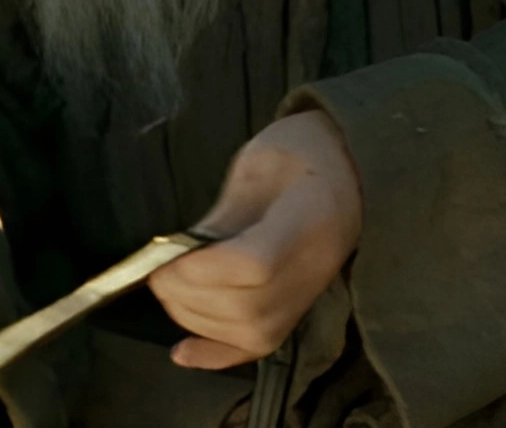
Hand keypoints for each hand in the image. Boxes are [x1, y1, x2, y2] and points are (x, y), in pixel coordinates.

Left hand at [148, 110, 361, 369]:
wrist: (349, 168)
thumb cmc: (300, 150)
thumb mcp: (259, 160)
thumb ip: (226, 210)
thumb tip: (182, 252)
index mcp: (309, 217)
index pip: (256, 264)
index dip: (203, 270)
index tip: (165, 255)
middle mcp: (316, 268)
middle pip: (251, 308)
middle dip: (191, 297)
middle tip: (156, 273)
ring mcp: (312, 295)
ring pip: (254, 334)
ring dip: (198, 320)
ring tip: (167, 290)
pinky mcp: (301, 308)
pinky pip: (262, 347)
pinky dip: (218, 355)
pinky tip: (183, 353)